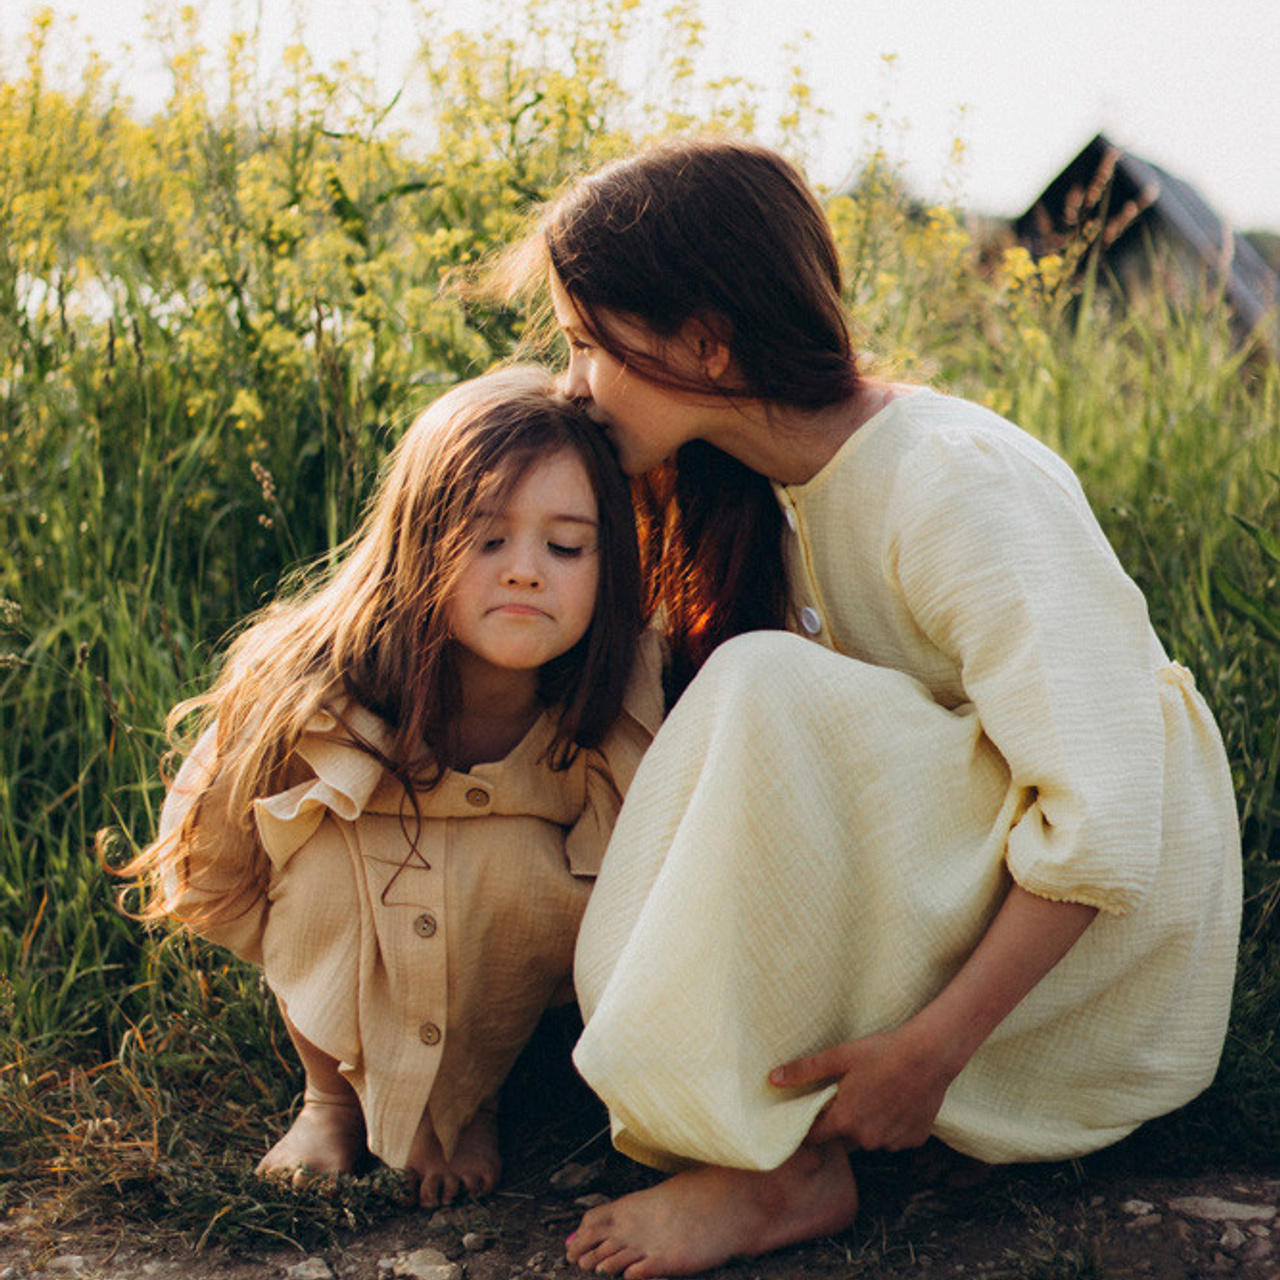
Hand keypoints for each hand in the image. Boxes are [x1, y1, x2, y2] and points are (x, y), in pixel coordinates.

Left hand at [769, 1020, 957, 1150]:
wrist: (929, 1053)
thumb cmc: (881, 1051)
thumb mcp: (839, 1056)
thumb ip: (804, 1071)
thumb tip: (772, 1079)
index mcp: (845, 1122)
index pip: (815, 1136)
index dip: (812, 1124)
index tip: (815, 1108)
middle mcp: (868, 1139)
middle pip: (844, 1136)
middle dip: (843, 1120)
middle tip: (850, 1092)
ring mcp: (893, 1142)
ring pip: (871, 1137)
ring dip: (868, 1123)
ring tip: (875, 1092)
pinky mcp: (915, 1140)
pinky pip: (895, 1137)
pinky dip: (892, 1124)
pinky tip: (896, 1099)